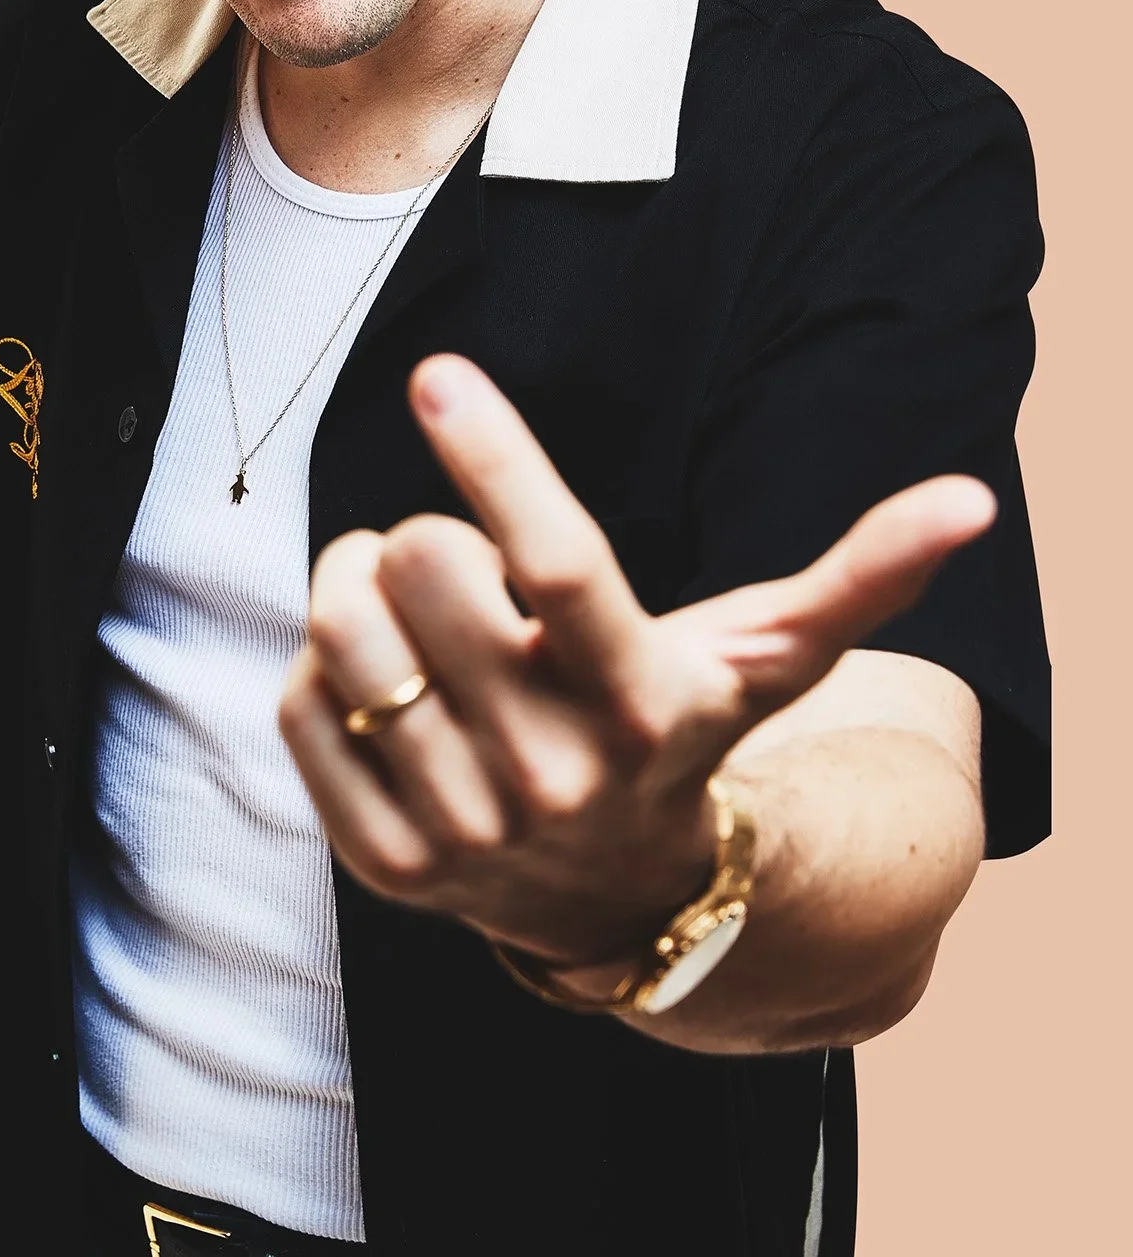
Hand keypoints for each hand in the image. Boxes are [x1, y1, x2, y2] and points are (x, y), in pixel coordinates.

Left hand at [279, 354, 995, 970]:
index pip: (557, 560)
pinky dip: (329, 667)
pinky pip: (301, 701)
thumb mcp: (766, 656)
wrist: (622, 898)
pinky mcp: (383, 862)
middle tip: (464, 563)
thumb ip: (863, 575)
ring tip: (419, 613)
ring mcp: (461, 828)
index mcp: (641, 701)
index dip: (495, 456)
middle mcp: (552, 773)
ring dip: (362, 585)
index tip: (439, 372)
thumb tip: (971, 498)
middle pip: (425, 566)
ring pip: (345, 628)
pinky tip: (391, 688)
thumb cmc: (683, 733)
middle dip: (433, 533)